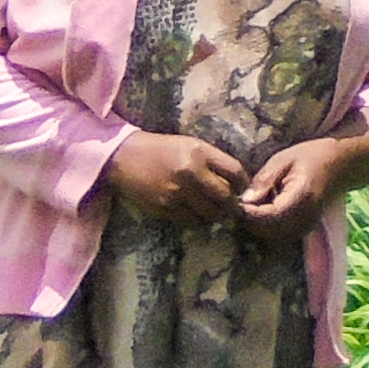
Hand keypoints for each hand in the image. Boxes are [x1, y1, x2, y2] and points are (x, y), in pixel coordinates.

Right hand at [107, 130, 248, 223]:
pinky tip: (195, 214)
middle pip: (224, 198)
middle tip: (231, 207)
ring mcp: (176, 193)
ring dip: (215, 215)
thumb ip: (213, 161)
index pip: (235, 172)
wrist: (125, 157)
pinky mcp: (164, 209)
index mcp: (199, 153)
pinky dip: (197, 221)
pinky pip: (190, 222)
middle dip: (231, 205)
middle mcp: (190, 173)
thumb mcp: (191, 145)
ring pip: (209, 214)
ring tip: (213, 211)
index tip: (242, 189)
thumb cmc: (162, 149)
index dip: (243, 183)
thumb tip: (236, 183)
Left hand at [235, 118, 368, 241]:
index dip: (246, 212)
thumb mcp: (283, 159)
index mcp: (300, 199)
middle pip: (265, 232)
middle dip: (247, 221)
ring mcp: (304, 229)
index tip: (232, 200)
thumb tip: (244, 200)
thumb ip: (264, 180)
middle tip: (237, 203)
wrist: (340, 165)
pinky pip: (277, 237)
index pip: (266, 217)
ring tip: (249, 206)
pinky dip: (264, 228)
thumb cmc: (311, 156)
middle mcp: (304, 220)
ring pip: (269, 238)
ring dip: (254, 226)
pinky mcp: (302, 232)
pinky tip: (261, 210)